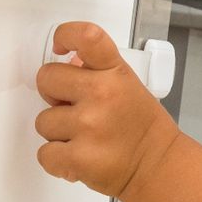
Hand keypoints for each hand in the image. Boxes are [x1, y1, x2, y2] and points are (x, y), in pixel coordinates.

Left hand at [33, 22, 180, 198]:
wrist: (158, 166)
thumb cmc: (141, 128)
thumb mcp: (127, 86)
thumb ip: (97, 72)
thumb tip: (68, 62)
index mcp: (115, 73)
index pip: (85, 36)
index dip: (64, 35)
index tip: (59, 48)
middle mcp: (102, 94)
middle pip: (46, 78)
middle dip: (52, 94)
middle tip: (72, 107)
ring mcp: (89, 126)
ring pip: (43, 121)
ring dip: (57, 132)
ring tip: (84, 138)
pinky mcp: (79, 157)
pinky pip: (44, 153)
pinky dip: (57, 160)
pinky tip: (77, 156)